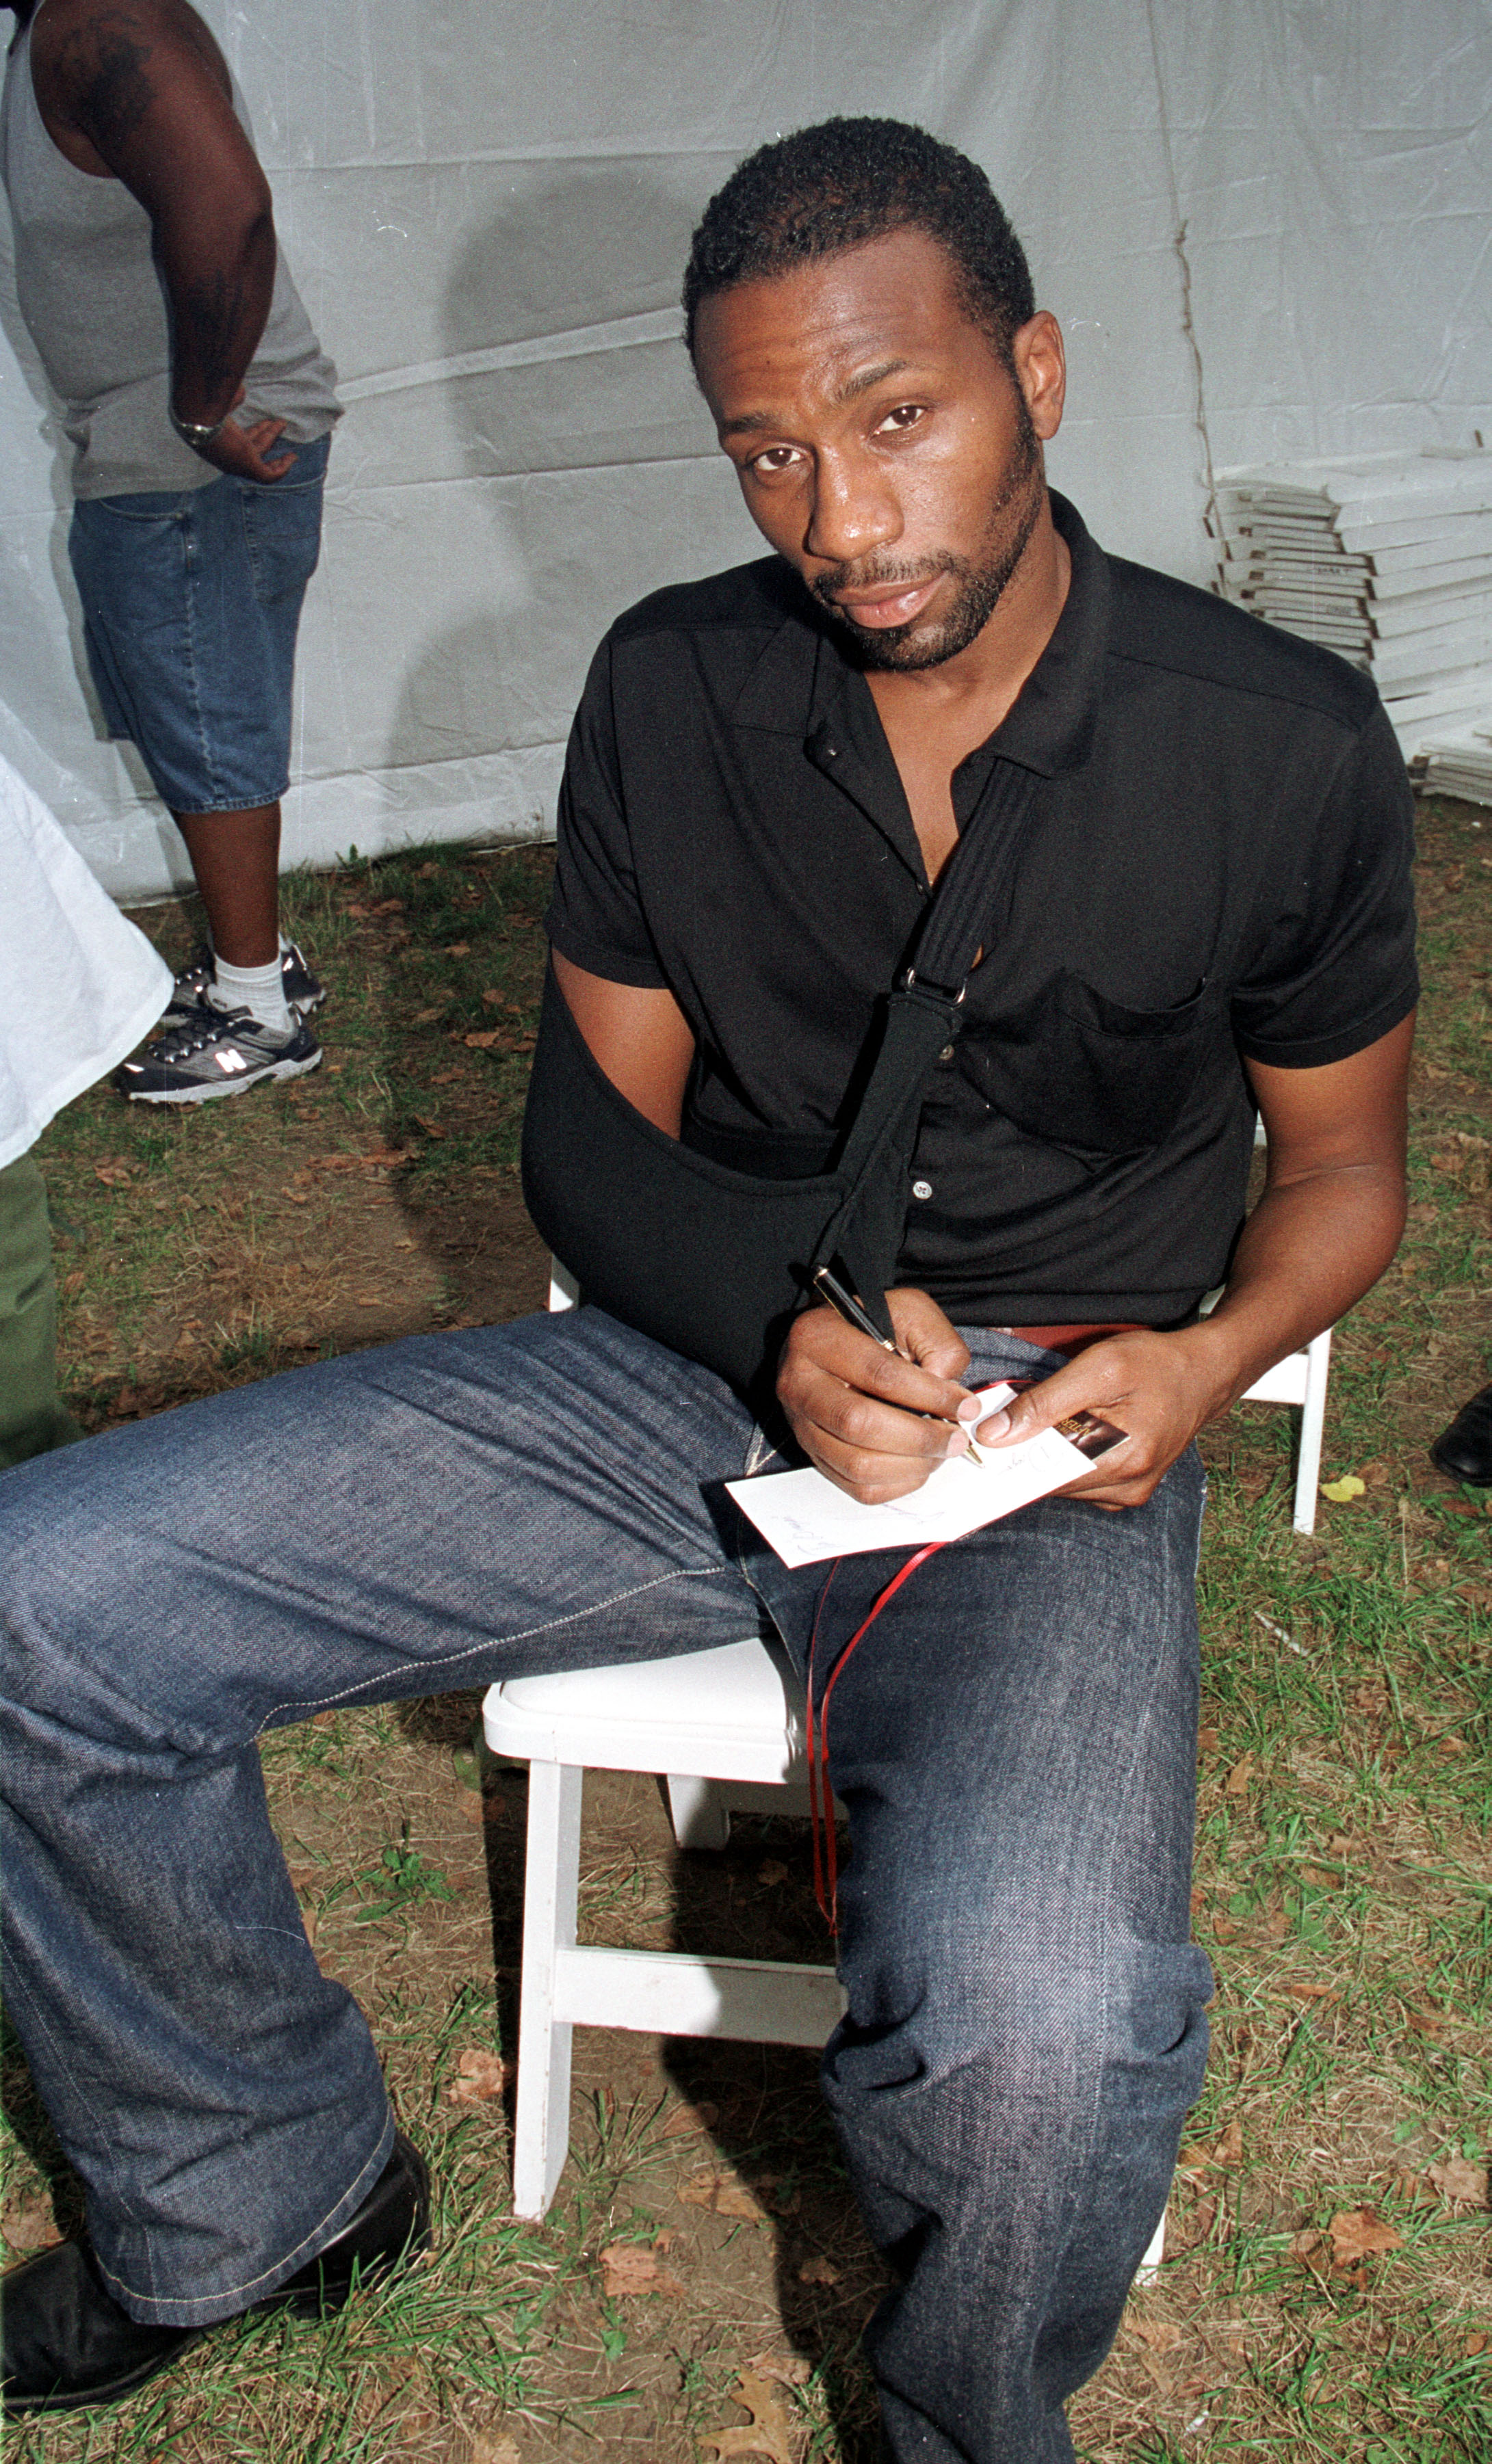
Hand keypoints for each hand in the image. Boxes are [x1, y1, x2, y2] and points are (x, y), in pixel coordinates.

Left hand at [186, 389, 294, 482]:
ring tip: (283, 425)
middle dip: (265, 431)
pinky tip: (292, 457)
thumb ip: (230, 397)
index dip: (253, 431)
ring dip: (272, 438)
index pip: (237, 438)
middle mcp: (225, 454)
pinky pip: (270, 475)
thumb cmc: (205, 407)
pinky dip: (283, 468)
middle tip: (277, 421)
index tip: (265, 423)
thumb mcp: (220, 401)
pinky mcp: (248, 468)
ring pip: (260, 454)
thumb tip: (240, 390)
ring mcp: (236, 463)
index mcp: (216, 439)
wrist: (199, 419)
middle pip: (250, 443)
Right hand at [777, 1287, 987, 1503]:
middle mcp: (798, 1383)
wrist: (838, 1339)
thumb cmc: (875, 1324)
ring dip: (911, 1465)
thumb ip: (938, 1347)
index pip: (877, 1374)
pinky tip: (918, 1464)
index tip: (965, 1405)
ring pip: (857, 1463)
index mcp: (817, 1337)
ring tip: (941, 1451)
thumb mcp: (911, 1311)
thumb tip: (950, 1401)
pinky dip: (897, 1484)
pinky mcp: (814, 1455)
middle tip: (956, 1438)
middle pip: (859, 1424)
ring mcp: (801, 1425)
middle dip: (919, 1437)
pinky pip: (856, 1487)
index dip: (928, 1395)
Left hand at [976, 1327, 1230, 1509]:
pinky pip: (1083, 1481)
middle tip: (1020, 1418)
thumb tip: (994, 1435)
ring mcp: (1131, 1492)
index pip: (1043, 1478)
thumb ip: (1044, 1403)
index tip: (987, 1438)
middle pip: (1051, 1482)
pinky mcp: (1131, 1488)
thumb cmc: (1156, 1364)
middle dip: (1029, 1451)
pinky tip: (1076, 1431)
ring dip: (1049, 1454)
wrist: (1205, 1373)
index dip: (1009, 1457)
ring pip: (1064, 1483)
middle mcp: (1127, 1488)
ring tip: (1057, 1419)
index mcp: (1121, 1461)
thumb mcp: (1099, 1368)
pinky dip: (1068, 1459)